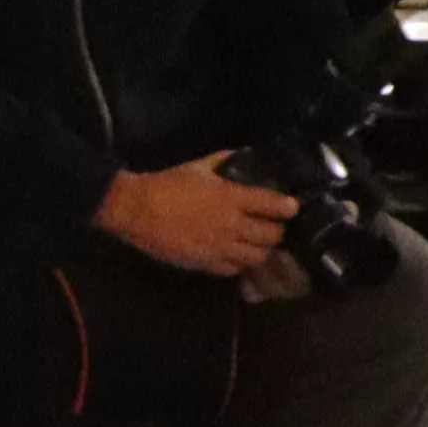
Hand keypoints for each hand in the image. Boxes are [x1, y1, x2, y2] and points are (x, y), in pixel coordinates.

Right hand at [97, 152, 302, 278]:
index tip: (291, 207)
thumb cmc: (166, 184)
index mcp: (231, 197)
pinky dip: (238, 263)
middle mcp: (231, 224)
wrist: (136, 209)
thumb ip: (223, 161)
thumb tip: (242, 157)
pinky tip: (233, 255)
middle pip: (272, 235)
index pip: (272, 204)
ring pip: (257, 256)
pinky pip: (233, 269)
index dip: (287, 206)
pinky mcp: (205, 263)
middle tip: (272, 227)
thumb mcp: (197, 166)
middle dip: (276, 231)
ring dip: (260, 250)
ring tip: (255, 244)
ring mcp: (219, 247)